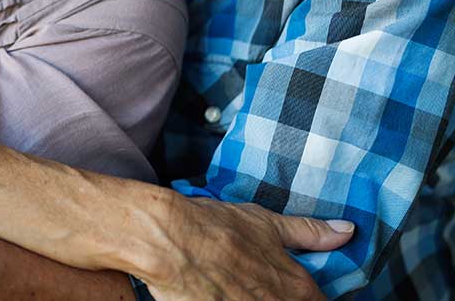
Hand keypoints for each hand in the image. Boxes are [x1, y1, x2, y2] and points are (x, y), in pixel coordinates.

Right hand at [141, 195, 354, 300]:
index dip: (311, 296)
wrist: (167, 239)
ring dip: (254, 299)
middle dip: (283, 297)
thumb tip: (347, 231)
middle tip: (256, 283)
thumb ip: (309, 232)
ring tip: (238, 288)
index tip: (299, 289)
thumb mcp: (264, 222)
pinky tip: (222, 295)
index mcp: (297, 286)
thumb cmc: (214, 226)